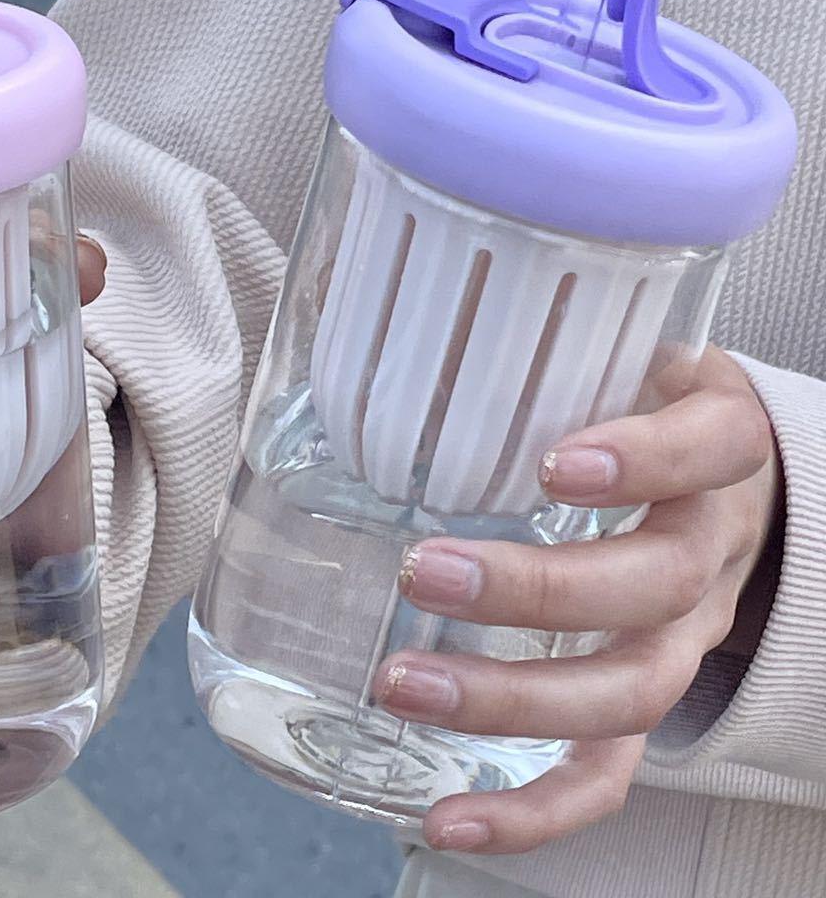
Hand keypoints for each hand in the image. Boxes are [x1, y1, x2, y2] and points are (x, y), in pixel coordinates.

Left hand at [373, 345, 779, 854]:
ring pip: (624, 690)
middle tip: (424, 568)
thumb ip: (529, 330)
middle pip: (646, 586)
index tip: (557, 460)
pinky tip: (447, 820)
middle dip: (533, 587)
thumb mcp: (622, 351)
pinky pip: (607, 772)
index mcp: (709, 447)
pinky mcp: (646, 696)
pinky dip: (531, 809)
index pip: (704, 449)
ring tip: (402, 684)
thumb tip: (366, 279)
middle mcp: (704, 549)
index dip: (642, 458)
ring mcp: (681, 635)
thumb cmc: (648, 405)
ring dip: (510, 698)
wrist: (733, 488)